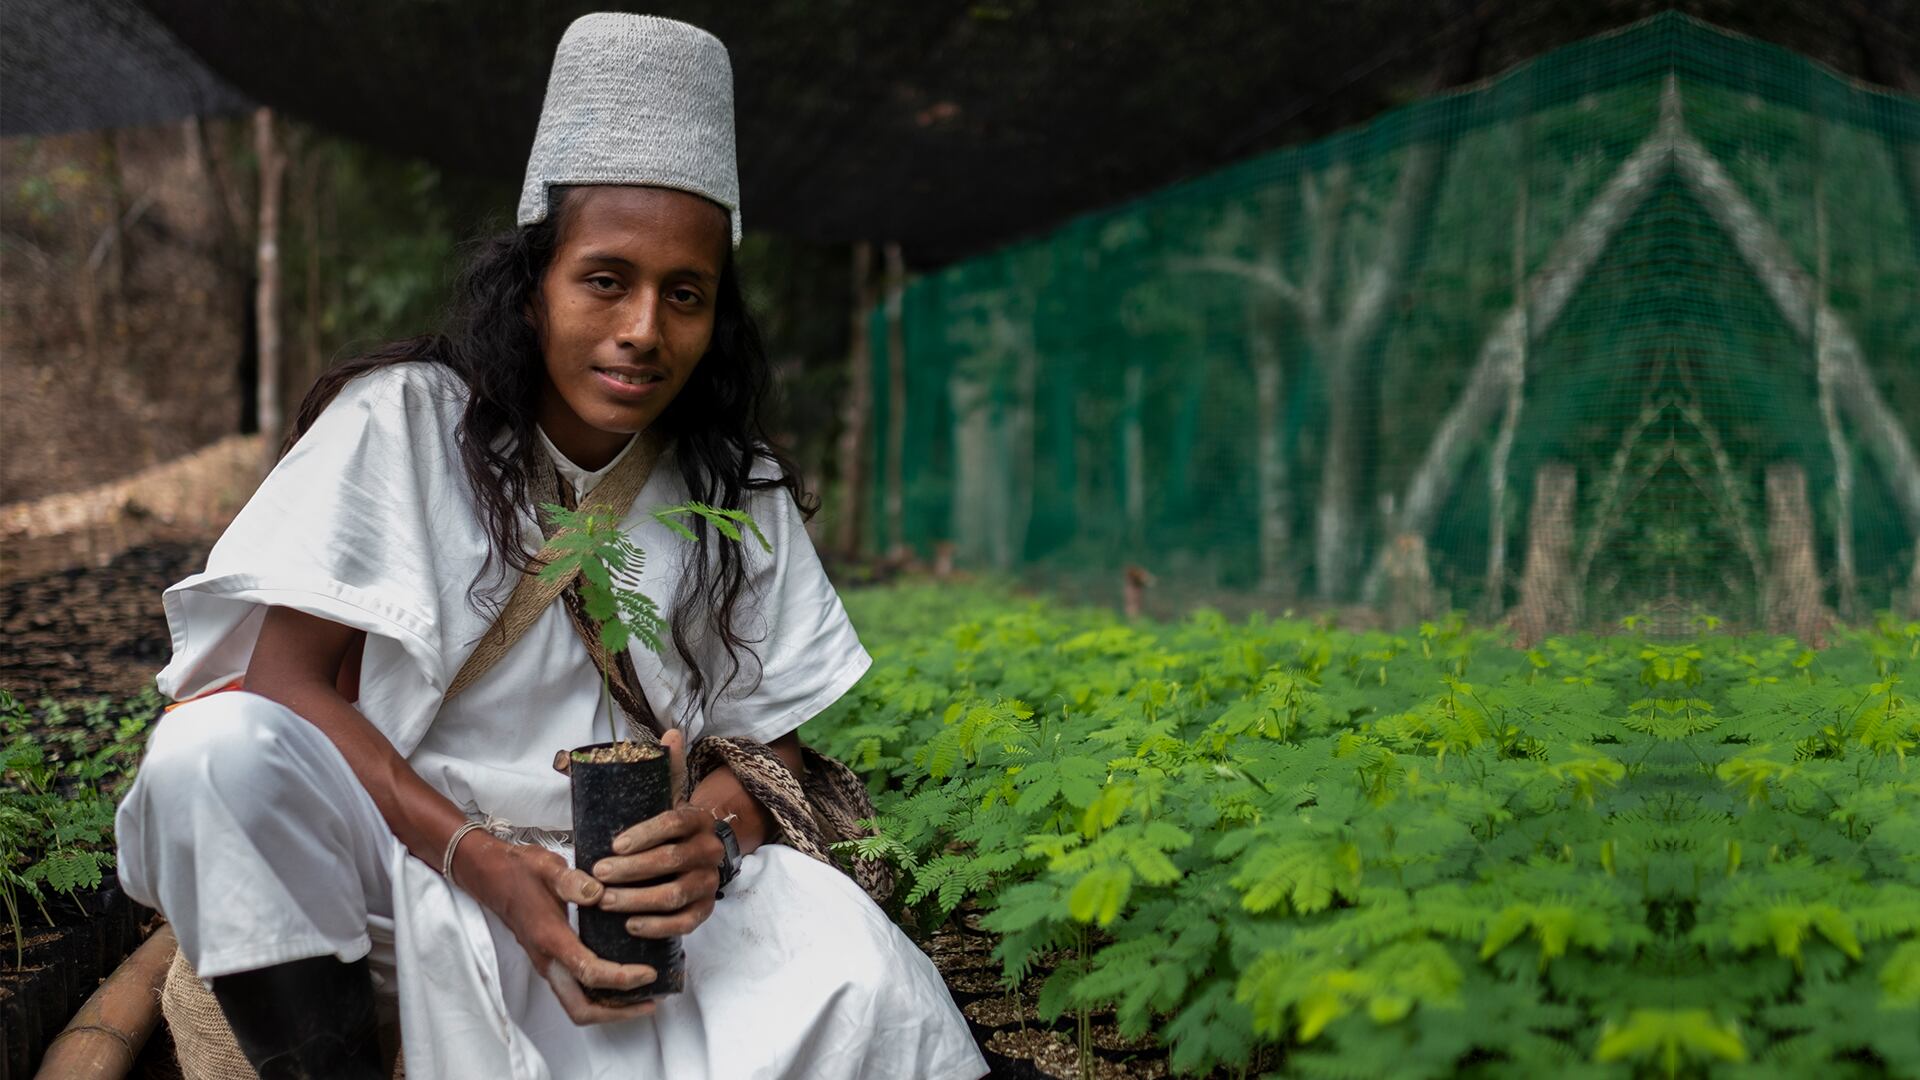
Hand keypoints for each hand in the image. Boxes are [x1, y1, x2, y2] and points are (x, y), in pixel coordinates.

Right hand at [454, 834, 657, 1024]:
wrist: (491, 877)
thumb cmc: (520, 871)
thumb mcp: (547, 867)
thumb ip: (571, 880)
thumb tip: (599, 892)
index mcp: (550, 939)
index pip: (589, 972)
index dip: (622, 978)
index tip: (648, 972)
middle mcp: (547, 960)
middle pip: (580, 1008)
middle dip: (616, 1013)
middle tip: (649, 1001)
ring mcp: (547, 964)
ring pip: (576, 1004)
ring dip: (609, 1008)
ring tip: (643, 996)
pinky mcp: (551, 961)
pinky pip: (575, 992)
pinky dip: (600, 995)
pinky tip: (622, 980)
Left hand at [589, 729, 725, 938]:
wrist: (699, 854)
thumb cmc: (670, 826)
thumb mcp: (669, 796)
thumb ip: (665, 767)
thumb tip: (670, 732)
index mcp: (698, 819)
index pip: (674, 822)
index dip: (644, 834)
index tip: (613, 844)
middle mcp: (709, 850)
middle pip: (670, 861)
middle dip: (630, 870)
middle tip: (598, 875)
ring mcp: (709, 882)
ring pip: (674, 894)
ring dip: (636, 900)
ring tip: (604, 902)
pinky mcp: (705, 910)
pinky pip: (684, 923)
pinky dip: (657, 926)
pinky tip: (630, 926)